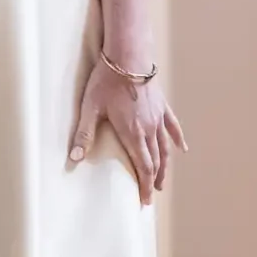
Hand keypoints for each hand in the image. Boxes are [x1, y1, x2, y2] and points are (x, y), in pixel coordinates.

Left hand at [71, 61, 187, 204]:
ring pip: (166, 148)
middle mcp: (149, 129)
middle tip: (152, 194)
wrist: (128, 54)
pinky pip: (173, 126)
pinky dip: (178, 139)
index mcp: (133, 133)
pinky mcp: (162, 105)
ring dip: (166, 166)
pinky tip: (182, 148)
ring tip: (164, 180)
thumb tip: (74, 158)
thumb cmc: (107, 79)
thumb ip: (84, 133)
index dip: (145, 186)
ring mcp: (158, 117)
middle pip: (156, 161)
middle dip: (154, 180)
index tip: (145, 201)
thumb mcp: (90, 107)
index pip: (143, 167)